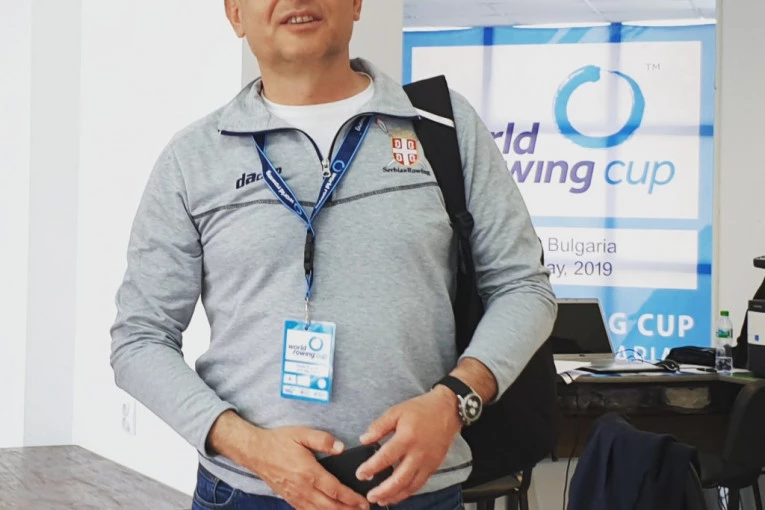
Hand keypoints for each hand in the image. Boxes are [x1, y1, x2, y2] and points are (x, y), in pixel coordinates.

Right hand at [207, 412, 368, 509]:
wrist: (255, 451)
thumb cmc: (278, 441)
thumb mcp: (301, 433)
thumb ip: (323, 440)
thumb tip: (341, 448)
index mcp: (309, 472)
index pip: (335, 490)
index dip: (351, 498)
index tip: (363, 501)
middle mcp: (303, 488)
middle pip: (330, 506)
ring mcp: (295, 496)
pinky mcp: (289, 498)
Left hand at [355, 387, 462, 505]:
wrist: (447, 410)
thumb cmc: (422, 409)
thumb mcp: (396, 411)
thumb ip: (379, 426)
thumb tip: (363, 439)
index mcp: (406, 438)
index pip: (385, 458)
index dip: (371, 468)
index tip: (360, 474)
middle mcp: (418, 453)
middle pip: (399, 479)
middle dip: (383, 491)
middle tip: (370, 496)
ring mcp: (428, 462)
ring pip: (411, 486)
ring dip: (395, 496)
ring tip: (382, 500)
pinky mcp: (434, 466)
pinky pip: (420, 484)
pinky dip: (408, 492)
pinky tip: (398, 494)